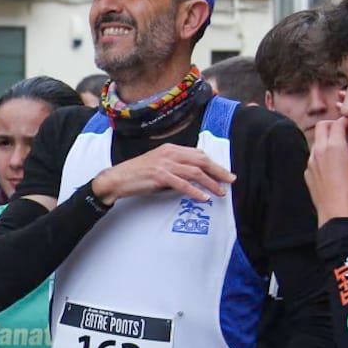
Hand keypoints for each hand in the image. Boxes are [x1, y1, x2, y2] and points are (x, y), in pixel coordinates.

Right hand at [89, 145, 232, 206]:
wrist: (117, 178)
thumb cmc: (138, 174)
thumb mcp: (159, 166)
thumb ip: (175, 168)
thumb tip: (192, 177)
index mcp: (170, 149)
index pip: (198, 154)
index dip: (214, 163)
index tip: (224, 173)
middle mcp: (169, 153)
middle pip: (201, 160)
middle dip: (218, 171)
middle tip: (230, 180)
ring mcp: (164, 164)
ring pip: (195, 172)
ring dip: (211, 183)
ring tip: (221, 192)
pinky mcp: (159, 176)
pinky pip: (182, 184)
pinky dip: (195, 191)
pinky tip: (204, 197)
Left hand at [306, 119, 347, 223]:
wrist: (336, 209)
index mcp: (333, 146)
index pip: (337, 123)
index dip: (346, 120)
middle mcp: (319, 150)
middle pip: (321, 126)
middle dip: (332, 124)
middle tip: (343, 131)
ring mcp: (311, 161)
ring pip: (316, 141)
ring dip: (327, 139)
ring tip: (340, 149)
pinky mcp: (308, 171)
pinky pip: (313, 156)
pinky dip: (322, 154)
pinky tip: (332, 164)